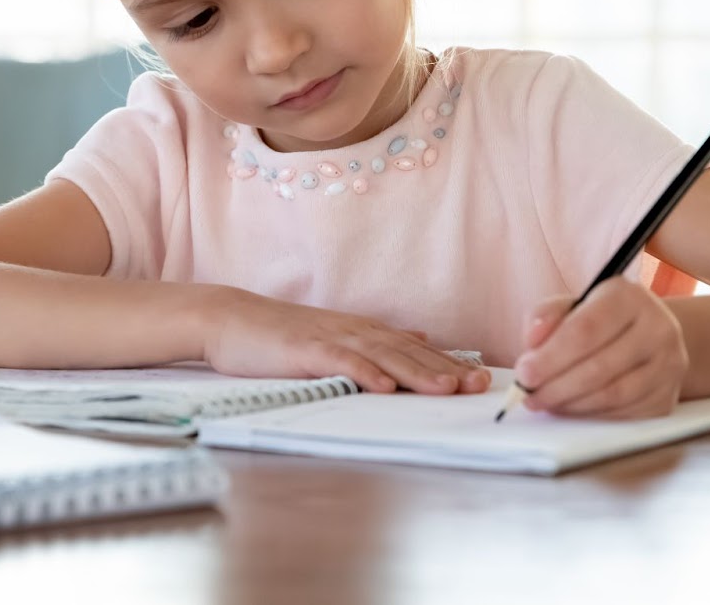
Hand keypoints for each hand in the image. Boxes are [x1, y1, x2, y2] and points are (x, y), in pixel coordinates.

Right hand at [202, 287, 489, 395]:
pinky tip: (385, 387)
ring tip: (446, 389)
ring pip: (382, 355)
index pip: (413, 349)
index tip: (479, 379)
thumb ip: (374, 340)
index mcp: (361, 331)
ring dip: (416, 372)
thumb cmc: (277, 336)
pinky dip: (364, 373)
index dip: (447, 363)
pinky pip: (340, 362)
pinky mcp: (305, 349)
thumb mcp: (333, 336)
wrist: (230, 320)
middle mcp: (353, 330)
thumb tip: (418, 339)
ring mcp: (330, 338)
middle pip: (407, 352)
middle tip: (478, 385)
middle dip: (445, 369)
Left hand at [514, 278, 687, 418]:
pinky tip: (571, 408)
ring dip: (571, 404)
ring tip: (545, 402)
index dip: (550, 356)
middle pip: (599, 367)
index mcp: (629, 297)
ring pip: (613, 395)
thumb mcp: (572, 305)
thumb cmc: (600, 320)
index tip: (523, 372)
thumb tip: (532, 341)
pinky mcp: (668, 397)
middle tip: (528, 395)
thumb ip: (545, 316)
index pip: (586, 330)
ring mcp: (669, 365)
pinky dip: (591, 415)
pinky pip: (624, 414)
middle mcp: (658, 328)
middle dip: (555, 386)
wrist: (649, 336)